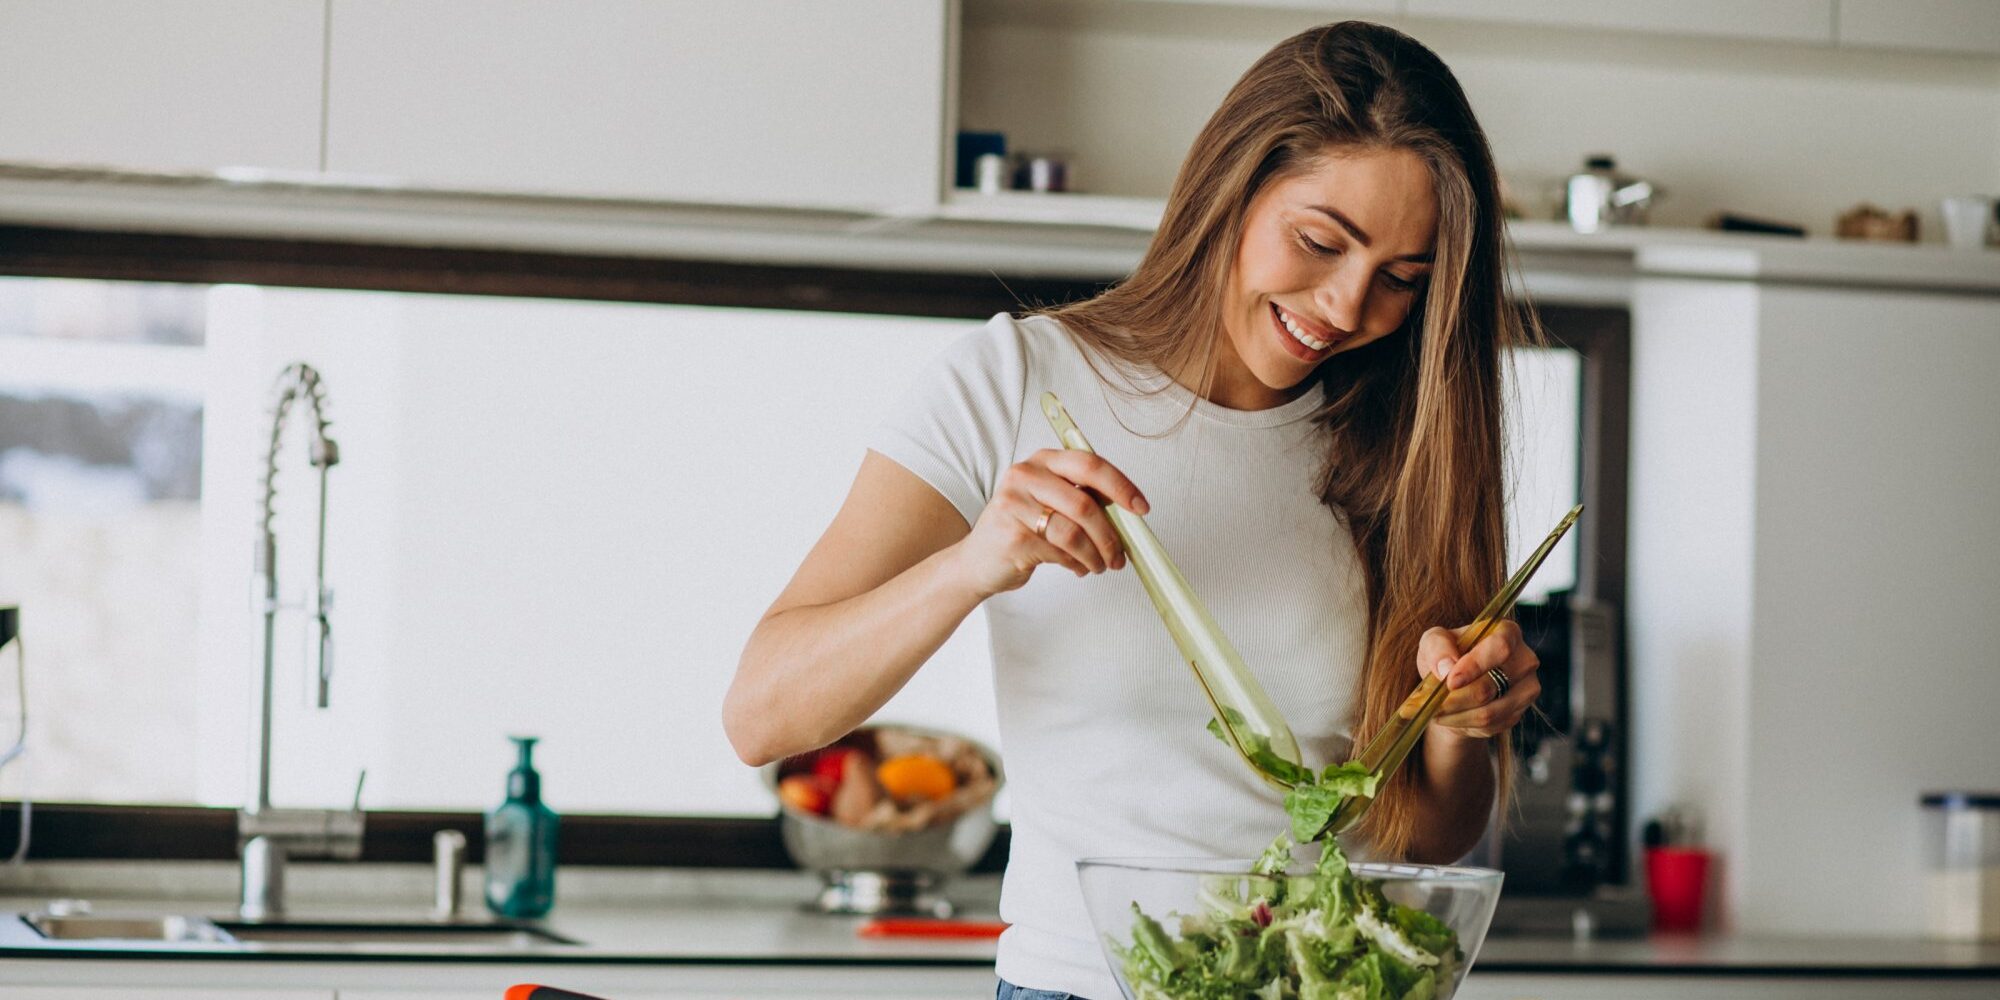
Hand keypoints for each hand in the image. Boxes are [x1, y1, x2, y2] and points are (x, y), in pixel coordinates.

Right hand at [949, 449, 1148, 598]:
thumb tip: (1128, 511)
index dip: (1121, 486)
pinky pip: (1060, 553)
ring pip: (1075, 533)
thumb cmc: (1020, 529)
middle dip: (1111, 535)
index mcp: (1042, 460)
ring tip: (1100, 565)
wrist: (977, 561)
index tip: (1141, 508)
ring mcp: (1015, 505)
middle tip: (1120, 555)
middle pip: (1085, 504)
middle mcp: (1025, 476)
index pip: (1090, 465)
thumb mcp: (1050, 502)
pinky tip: (1078, 567)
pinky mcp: (1013, 536)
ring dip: (1096, 555)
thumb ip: (1082, 498)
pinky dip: (1078, 564)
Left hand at [1417, 620, 1539, 740]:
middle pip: (1491, 686)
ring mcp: (1525, 689)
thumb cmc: (1447, 655)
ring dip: (1455, 714)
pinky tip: (1449, 716)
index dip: (1475, 665)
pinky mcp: (1518, 713)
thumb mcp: (1434, 641)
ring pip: (1489, 711)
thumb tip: (1446, 667)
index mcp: (1508, 632)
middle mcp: (1524, 660)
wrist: (1456, 686)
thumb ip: (1437, 646)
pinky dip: (1463, 724)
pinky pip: (1489, 725)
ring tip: (1434, 710)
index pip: (1500, 647)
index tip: (1450, 681)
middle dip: (1455, 698)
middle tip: (1430, 702)